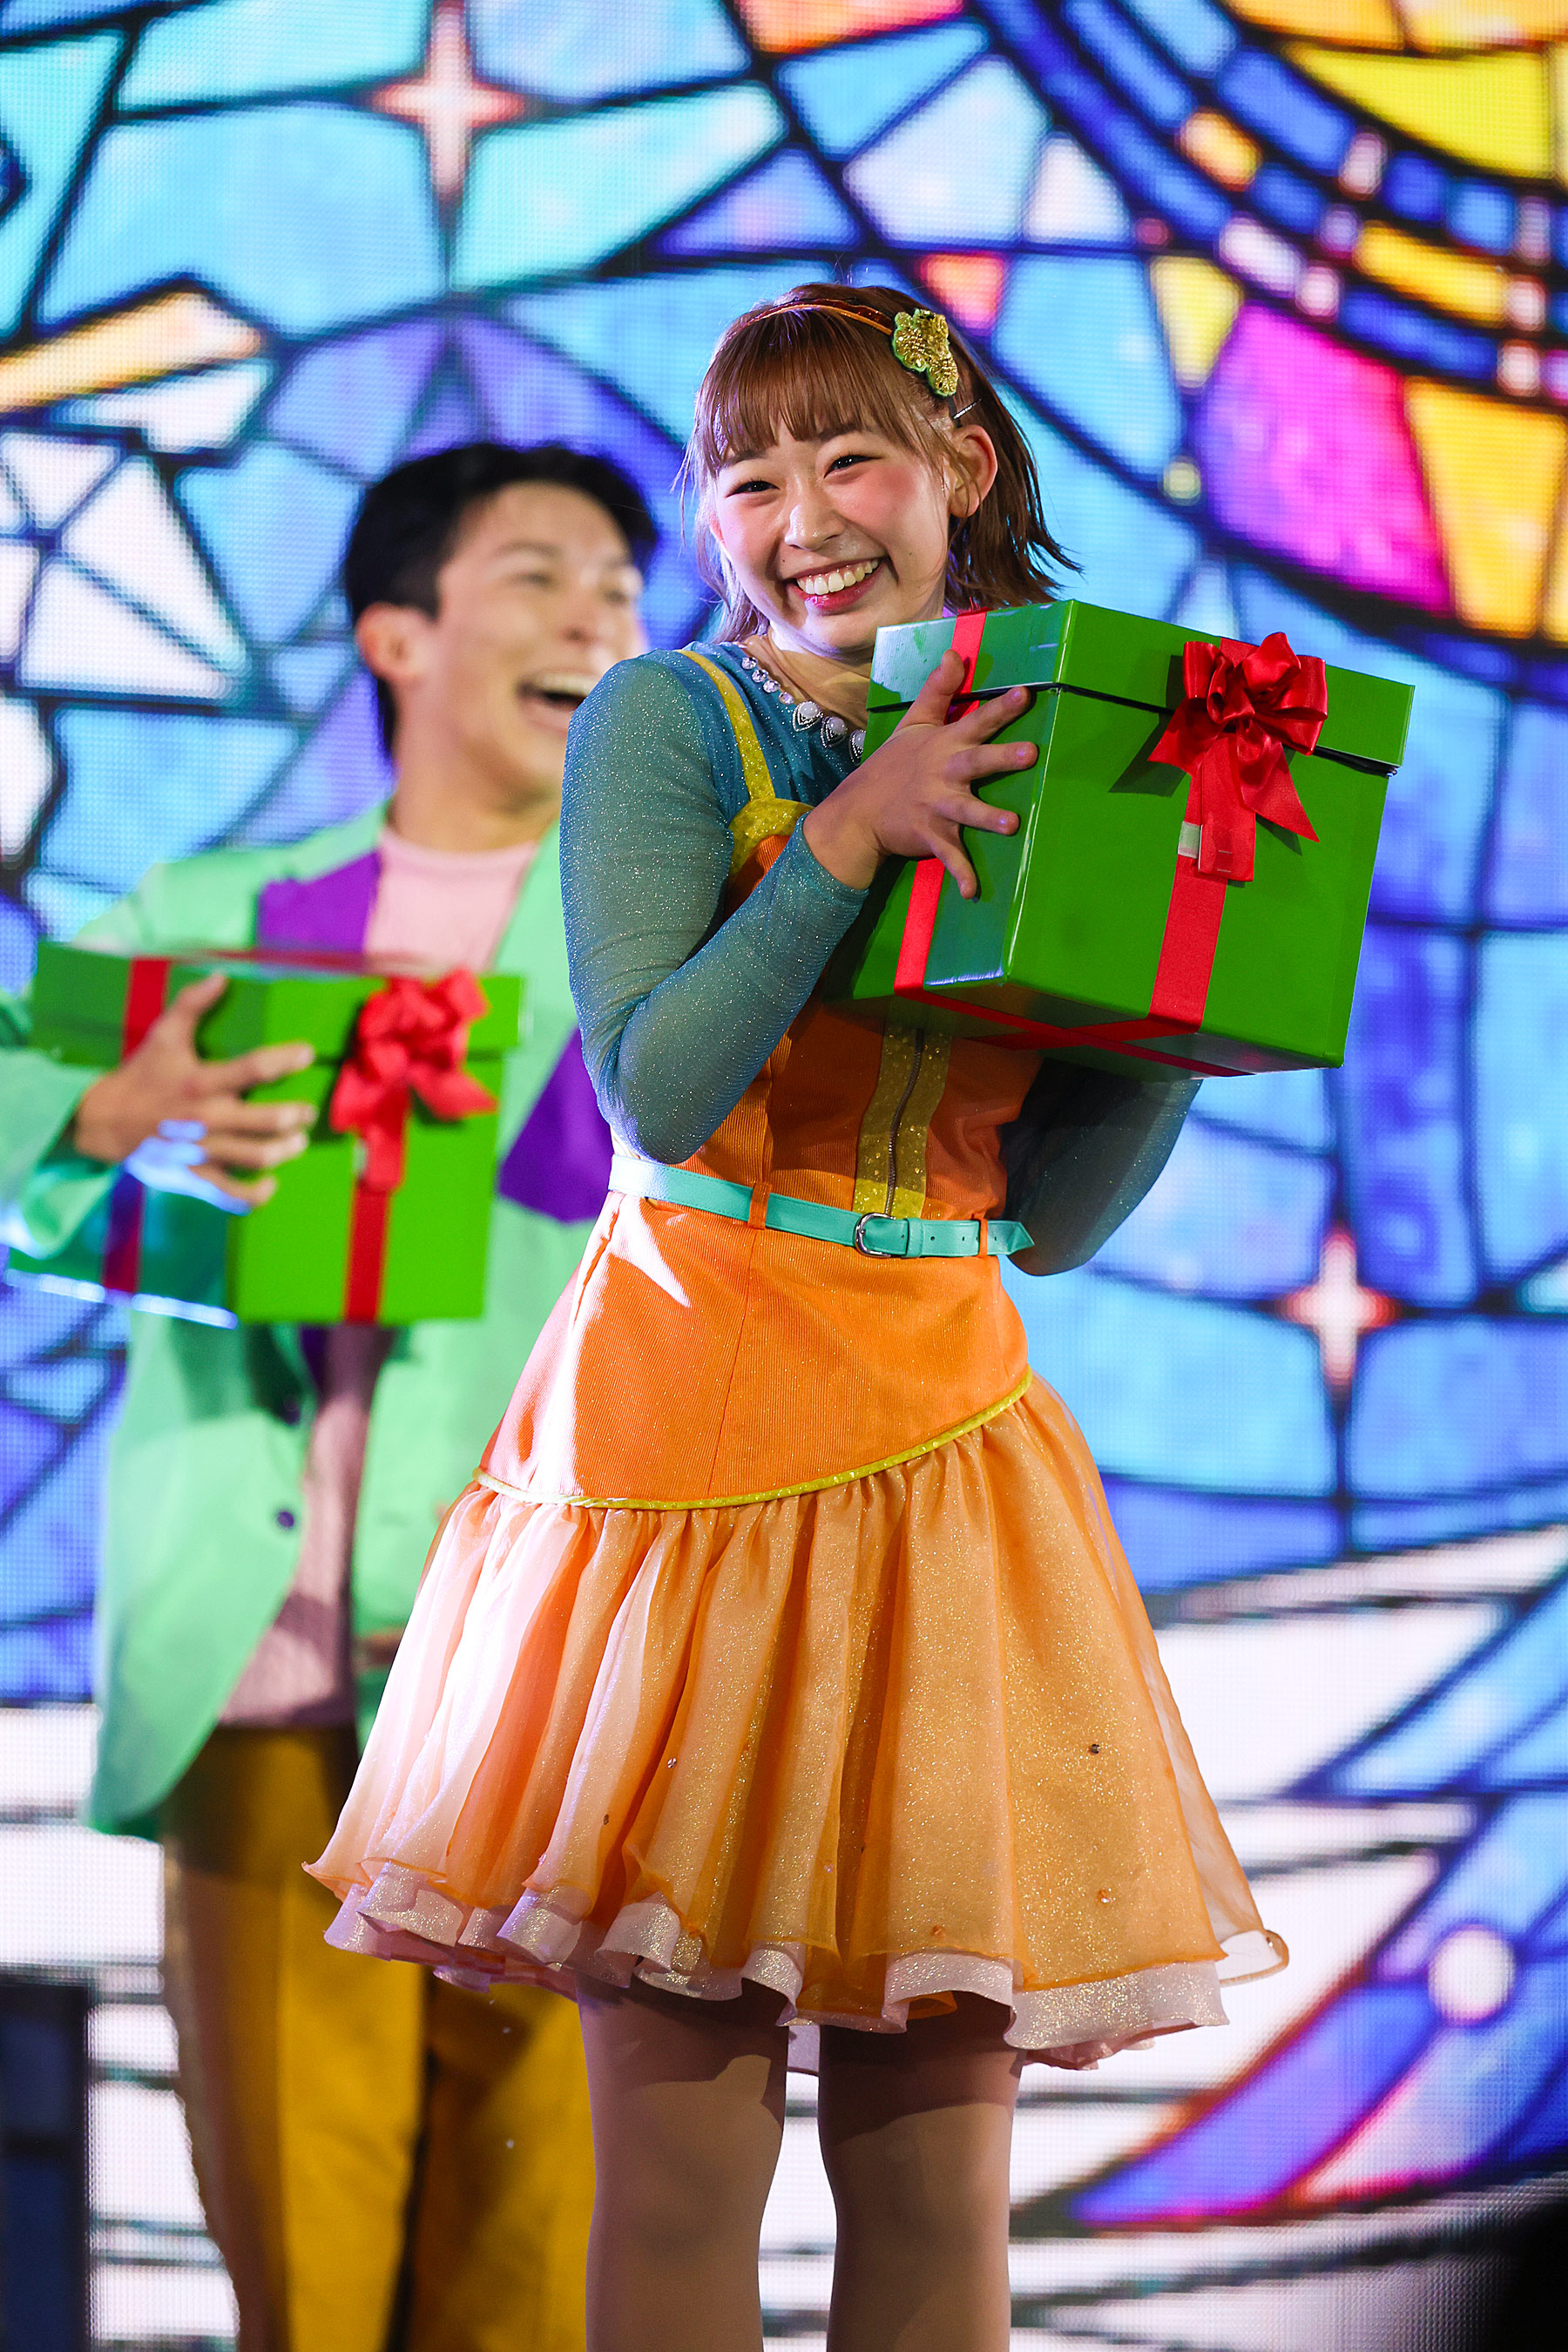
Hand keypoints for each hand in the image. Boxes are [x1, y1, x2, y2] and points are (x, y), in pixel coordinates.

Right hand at [70, 971, 316, 1208]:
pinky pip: (232, 1194)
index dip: (285, 1059)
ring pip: (257, 1157)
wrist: (104, 1122)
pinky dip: (257, 1194)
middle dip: (295, 1115)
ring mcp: (202, 1150)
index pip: (252, 1068)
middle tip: (307, 1111)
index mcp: (200, 1082)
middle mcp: (206, 1118)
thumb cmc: (142, 1075)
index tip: (306, 1053)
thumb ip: (192, 1005)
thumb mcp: (163, 1035)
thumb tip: (221, 977)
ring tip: (295, 1141)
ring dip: (285, 1150)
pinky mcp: (195, 1176)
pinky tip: (271, 1184)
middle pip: (266, 1121)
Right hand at [800, 648, 1035, 898]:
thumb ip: (939, 689)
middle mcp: (944, 773)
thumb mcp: (914, 724)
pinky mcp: (930, 835)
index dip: (1001, 708)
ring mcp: (936, 806)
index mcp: (943, 745)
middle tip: (1031, 753)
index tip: (1026, 695)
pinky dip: (961, 874)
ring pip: (967, 811)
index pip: (976, 721)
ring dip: (988, 817)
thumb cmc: (892, 766)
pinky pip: (949, 856)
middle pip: (977, 761)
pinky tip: (973, 891)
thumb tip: (957, 652)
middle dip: (1003, 757)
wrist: (859, 812)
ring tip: (1012, 823)